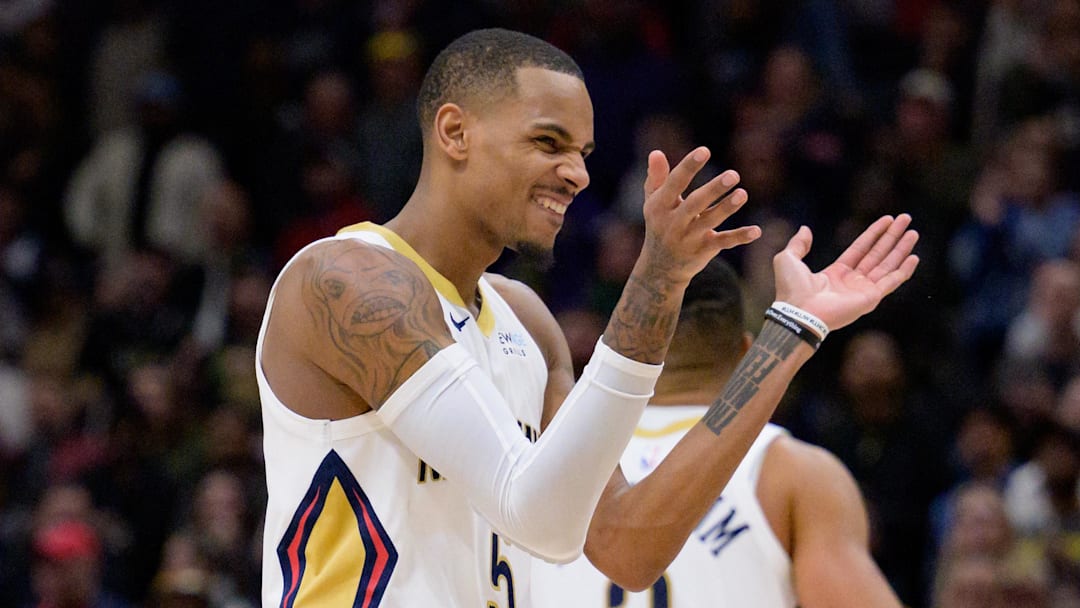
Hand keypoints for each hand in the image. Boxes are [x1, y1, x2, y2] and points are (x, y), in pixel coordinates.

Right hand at [639, 147, 760, 284]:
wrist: (660, 268)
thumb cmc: (659, 225)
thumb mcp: (654, 202)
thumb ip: (656, 178)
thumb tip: (655, 152)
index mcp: (659, 206)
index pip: (674, 184)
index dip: (688, 167)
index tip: (704, 151)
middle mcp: (673, 223)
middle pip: (695, 204)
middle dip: (714, 190)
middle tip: (733, 174)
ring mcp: (689, 238)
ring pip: (710, 221)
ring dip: (726, 208)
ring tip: (742, 194)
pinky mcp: (703, 251)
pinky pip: (723, 242)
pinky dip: (740, 237)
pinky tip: (757, 231)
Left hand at [772, 214, 918, 330]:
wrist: (799, 311)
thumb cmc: (791, 289)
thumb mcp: (788, 259)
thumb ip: (798, 244)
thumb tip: (805, 229)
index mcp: (835, 274)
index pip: (860, 249)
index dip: (874, 233)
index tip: (888, 219)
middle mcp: (851, 282)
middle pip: (877, 254)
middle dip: (892, 237)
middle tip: (906, 219)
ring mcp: (862, 291)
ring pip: (887, 265)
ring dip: (901, 249)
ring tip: (913, 232)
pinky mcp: (870, 298)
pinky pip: (891, 282)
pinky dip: (904, 271)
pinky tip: (914, 257)